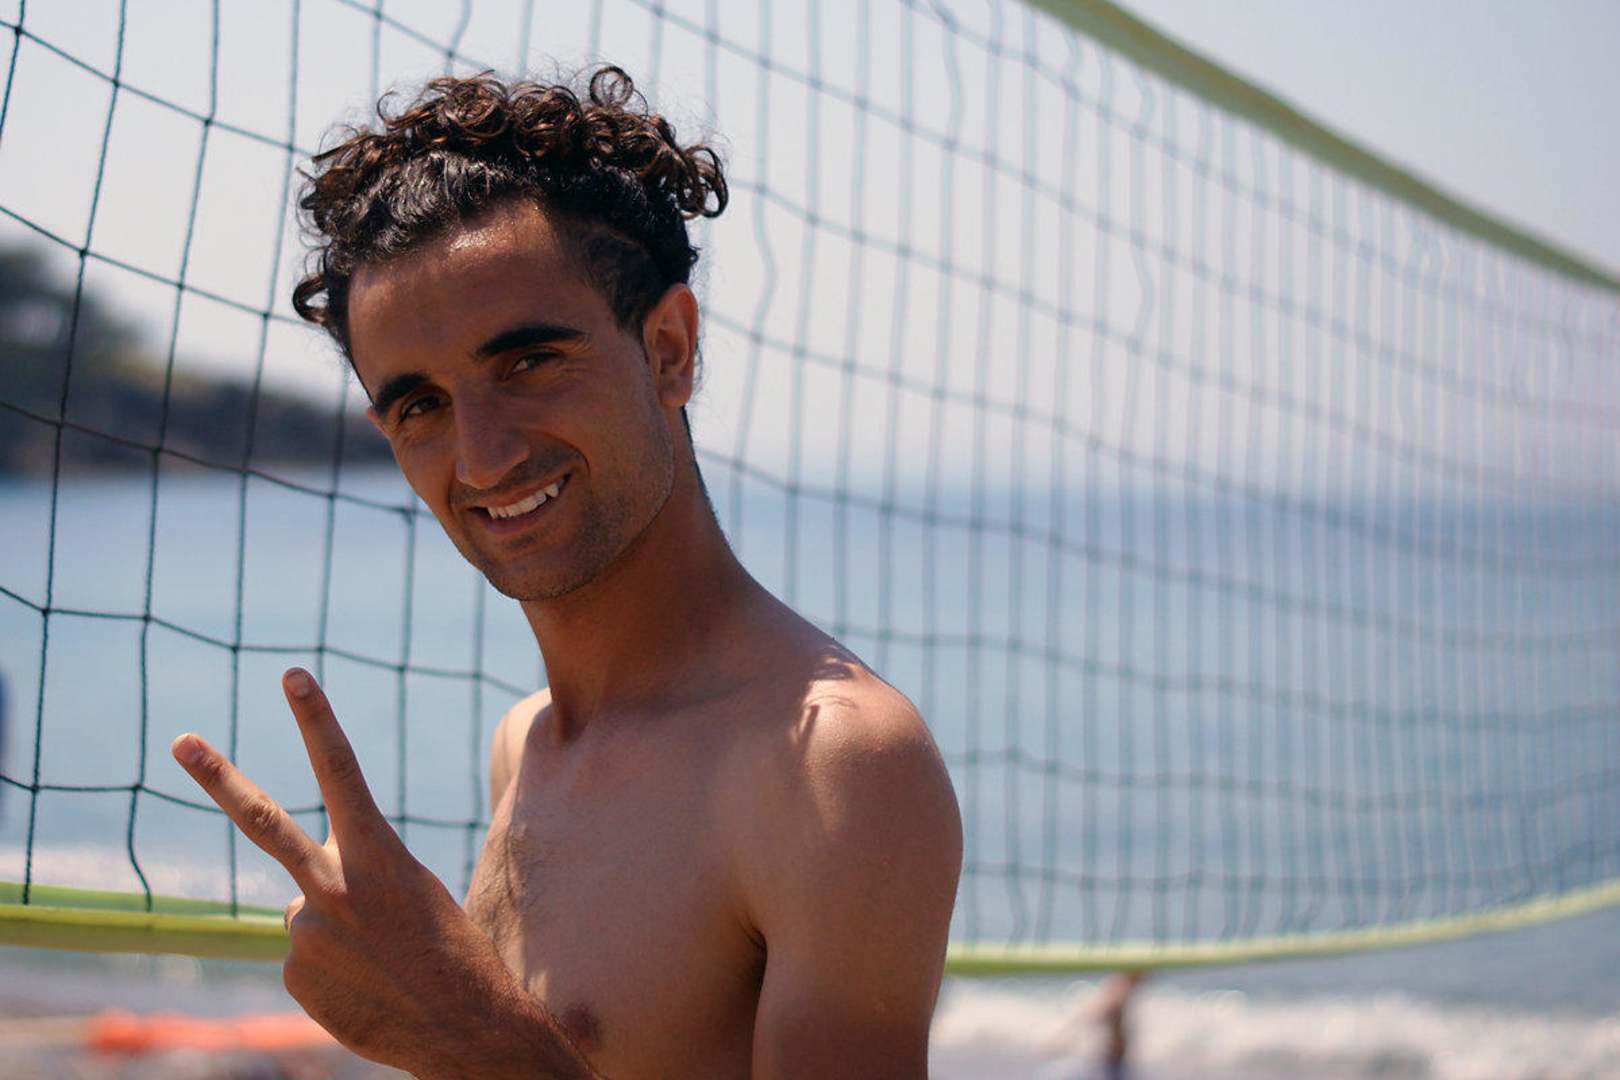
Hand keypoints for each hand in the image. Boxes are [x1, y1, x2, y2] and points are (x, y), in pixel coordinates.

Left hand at [172, 669, 593, 1078]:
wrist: (465, 1028)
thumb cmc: (454, 957)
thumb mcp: (414, 898)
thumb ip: (352, 885)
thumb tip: (290, 906)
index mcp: (379, 855)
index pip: (341, 771)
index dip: (316, 719)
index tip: (292, 674)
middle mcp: (332, 886)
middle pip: (265, 820)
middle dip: (219, 776)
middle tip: (180, 740)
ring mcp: (304, 931)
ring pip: (304, 914)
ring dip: (337, 935)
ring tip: (380, 965)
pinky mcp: (291, 975)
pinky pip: (304, 960)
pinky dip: (332, 973)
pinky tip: (367, 988)